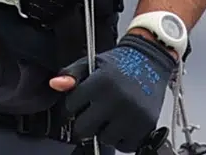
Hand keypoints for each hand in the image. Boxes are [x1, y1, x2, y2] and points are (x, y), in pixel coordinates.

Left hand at [50, 33, 178, 151]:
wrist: (150, 60)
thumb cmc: (119, 63)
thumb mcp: (92, 62)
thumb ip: (71, 73)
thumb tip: (55, 84)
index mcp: (101, 82)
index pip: (71, 106)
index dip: (72, 105)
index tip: (80, 102)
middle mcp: (117, 100)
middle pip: (84, 129)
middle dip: (84, 122)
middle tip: (92, 113)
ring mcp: (132, 114)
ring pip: (104, 139)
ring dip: (104, 131)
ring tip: (110, 117)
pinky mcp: (146, 125)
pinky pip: (125, 145)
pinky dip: (122, 139)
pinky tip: (122, 124)